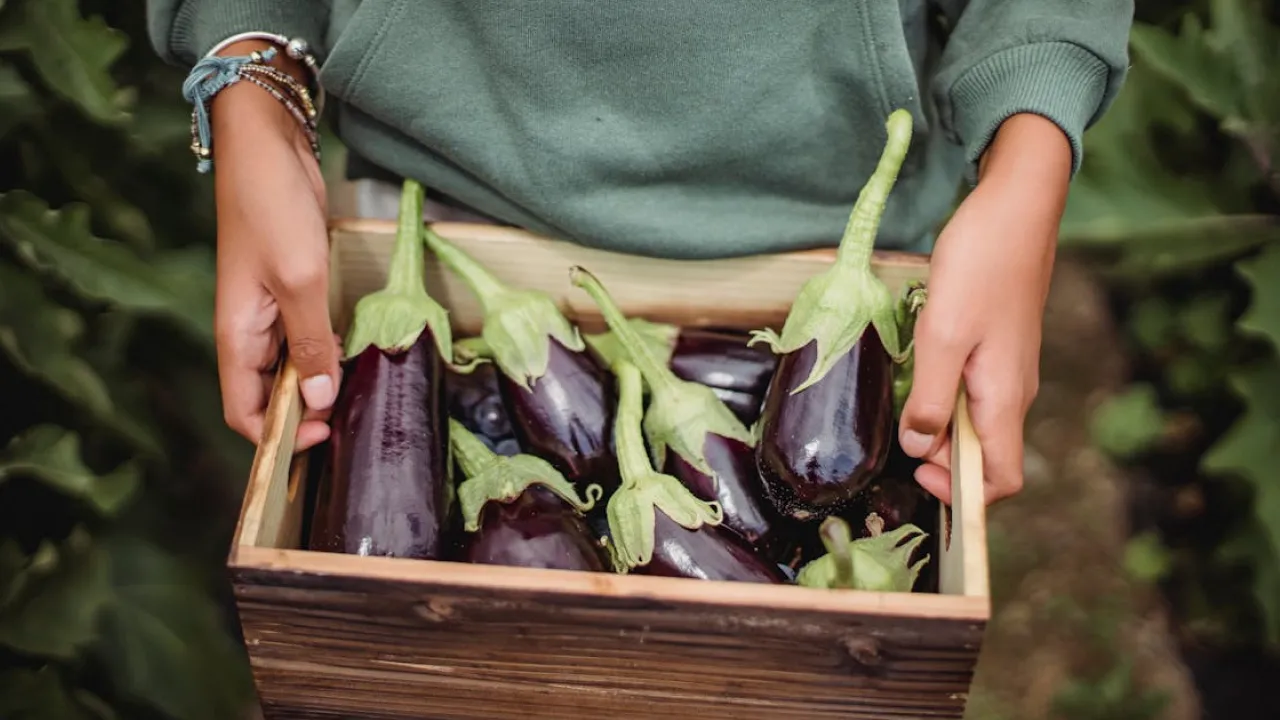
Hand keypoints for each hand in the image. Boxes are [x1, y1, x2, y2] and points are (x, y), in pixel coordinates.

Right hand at [211, 41, 338, 451]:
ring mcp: (270, 310)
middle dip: (303, 417)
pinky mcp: (292, 289)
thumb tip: (316, 400)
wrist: (268, 143)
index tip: (322, 437)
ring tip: (360, 399)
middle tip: (351, 424)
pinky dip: (327, 352)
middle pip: (269, 396)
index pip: (244, 412)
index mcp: (236, 335)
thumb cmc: (272, 206)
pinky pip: (306, 337)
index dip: (278, 436)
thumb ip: (310, 342)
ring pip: (291, 368)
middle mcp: (249, 330)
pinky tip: (356, 357)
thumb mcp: (299, 279)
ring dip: (319, 385)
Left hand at [897, 113, 1071, 504]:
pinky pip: (970, 389)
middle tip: (895, 429)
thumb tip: (919, 447)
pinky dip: (941, 393)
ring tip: (901, 395)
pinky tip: (916, 367)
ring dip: (936, 422)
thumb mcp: (942, 334)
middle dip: (939, 456)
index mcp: (1004, 398)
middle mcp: (1012, 392)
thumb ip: (929, 397)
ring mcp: (1006, 368)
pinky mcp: (996, 346)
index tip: (918, 473)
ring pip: (972, 420)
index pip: (1002, 479)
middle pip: (982, 453)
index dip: (962, 493)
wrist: (1016, 206)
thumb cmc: (982, 264)